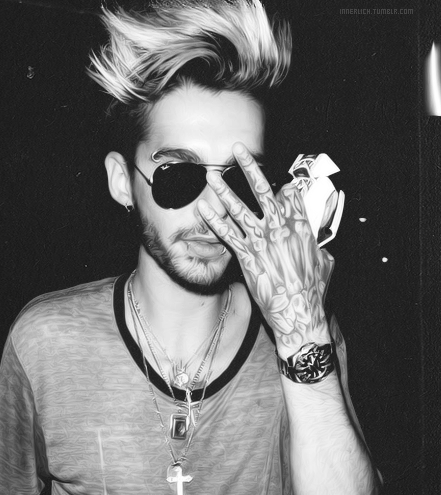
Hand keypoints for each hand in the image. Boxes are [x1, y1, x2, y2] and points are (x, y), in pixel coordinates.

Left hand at [198, 143, 334, 359]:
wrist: (299, 312)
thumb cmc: (314, 289)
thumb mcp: (325, 260)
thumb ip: (317, 244)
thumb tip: (316, 239)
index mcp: (300, 226)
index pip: (291, 194)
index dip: (285, 184)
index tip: (280, 181)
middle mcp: (278, 228)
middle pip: (263, 191)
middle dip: (249, 167)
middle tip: (238, 149)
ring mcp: (260, 241)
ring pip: (239, 209)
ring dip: (224, 190)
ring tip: (212, 175)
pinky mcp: (246, 256)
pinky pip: (227, 234)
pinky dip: (214, 220)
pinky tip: (202, 208)